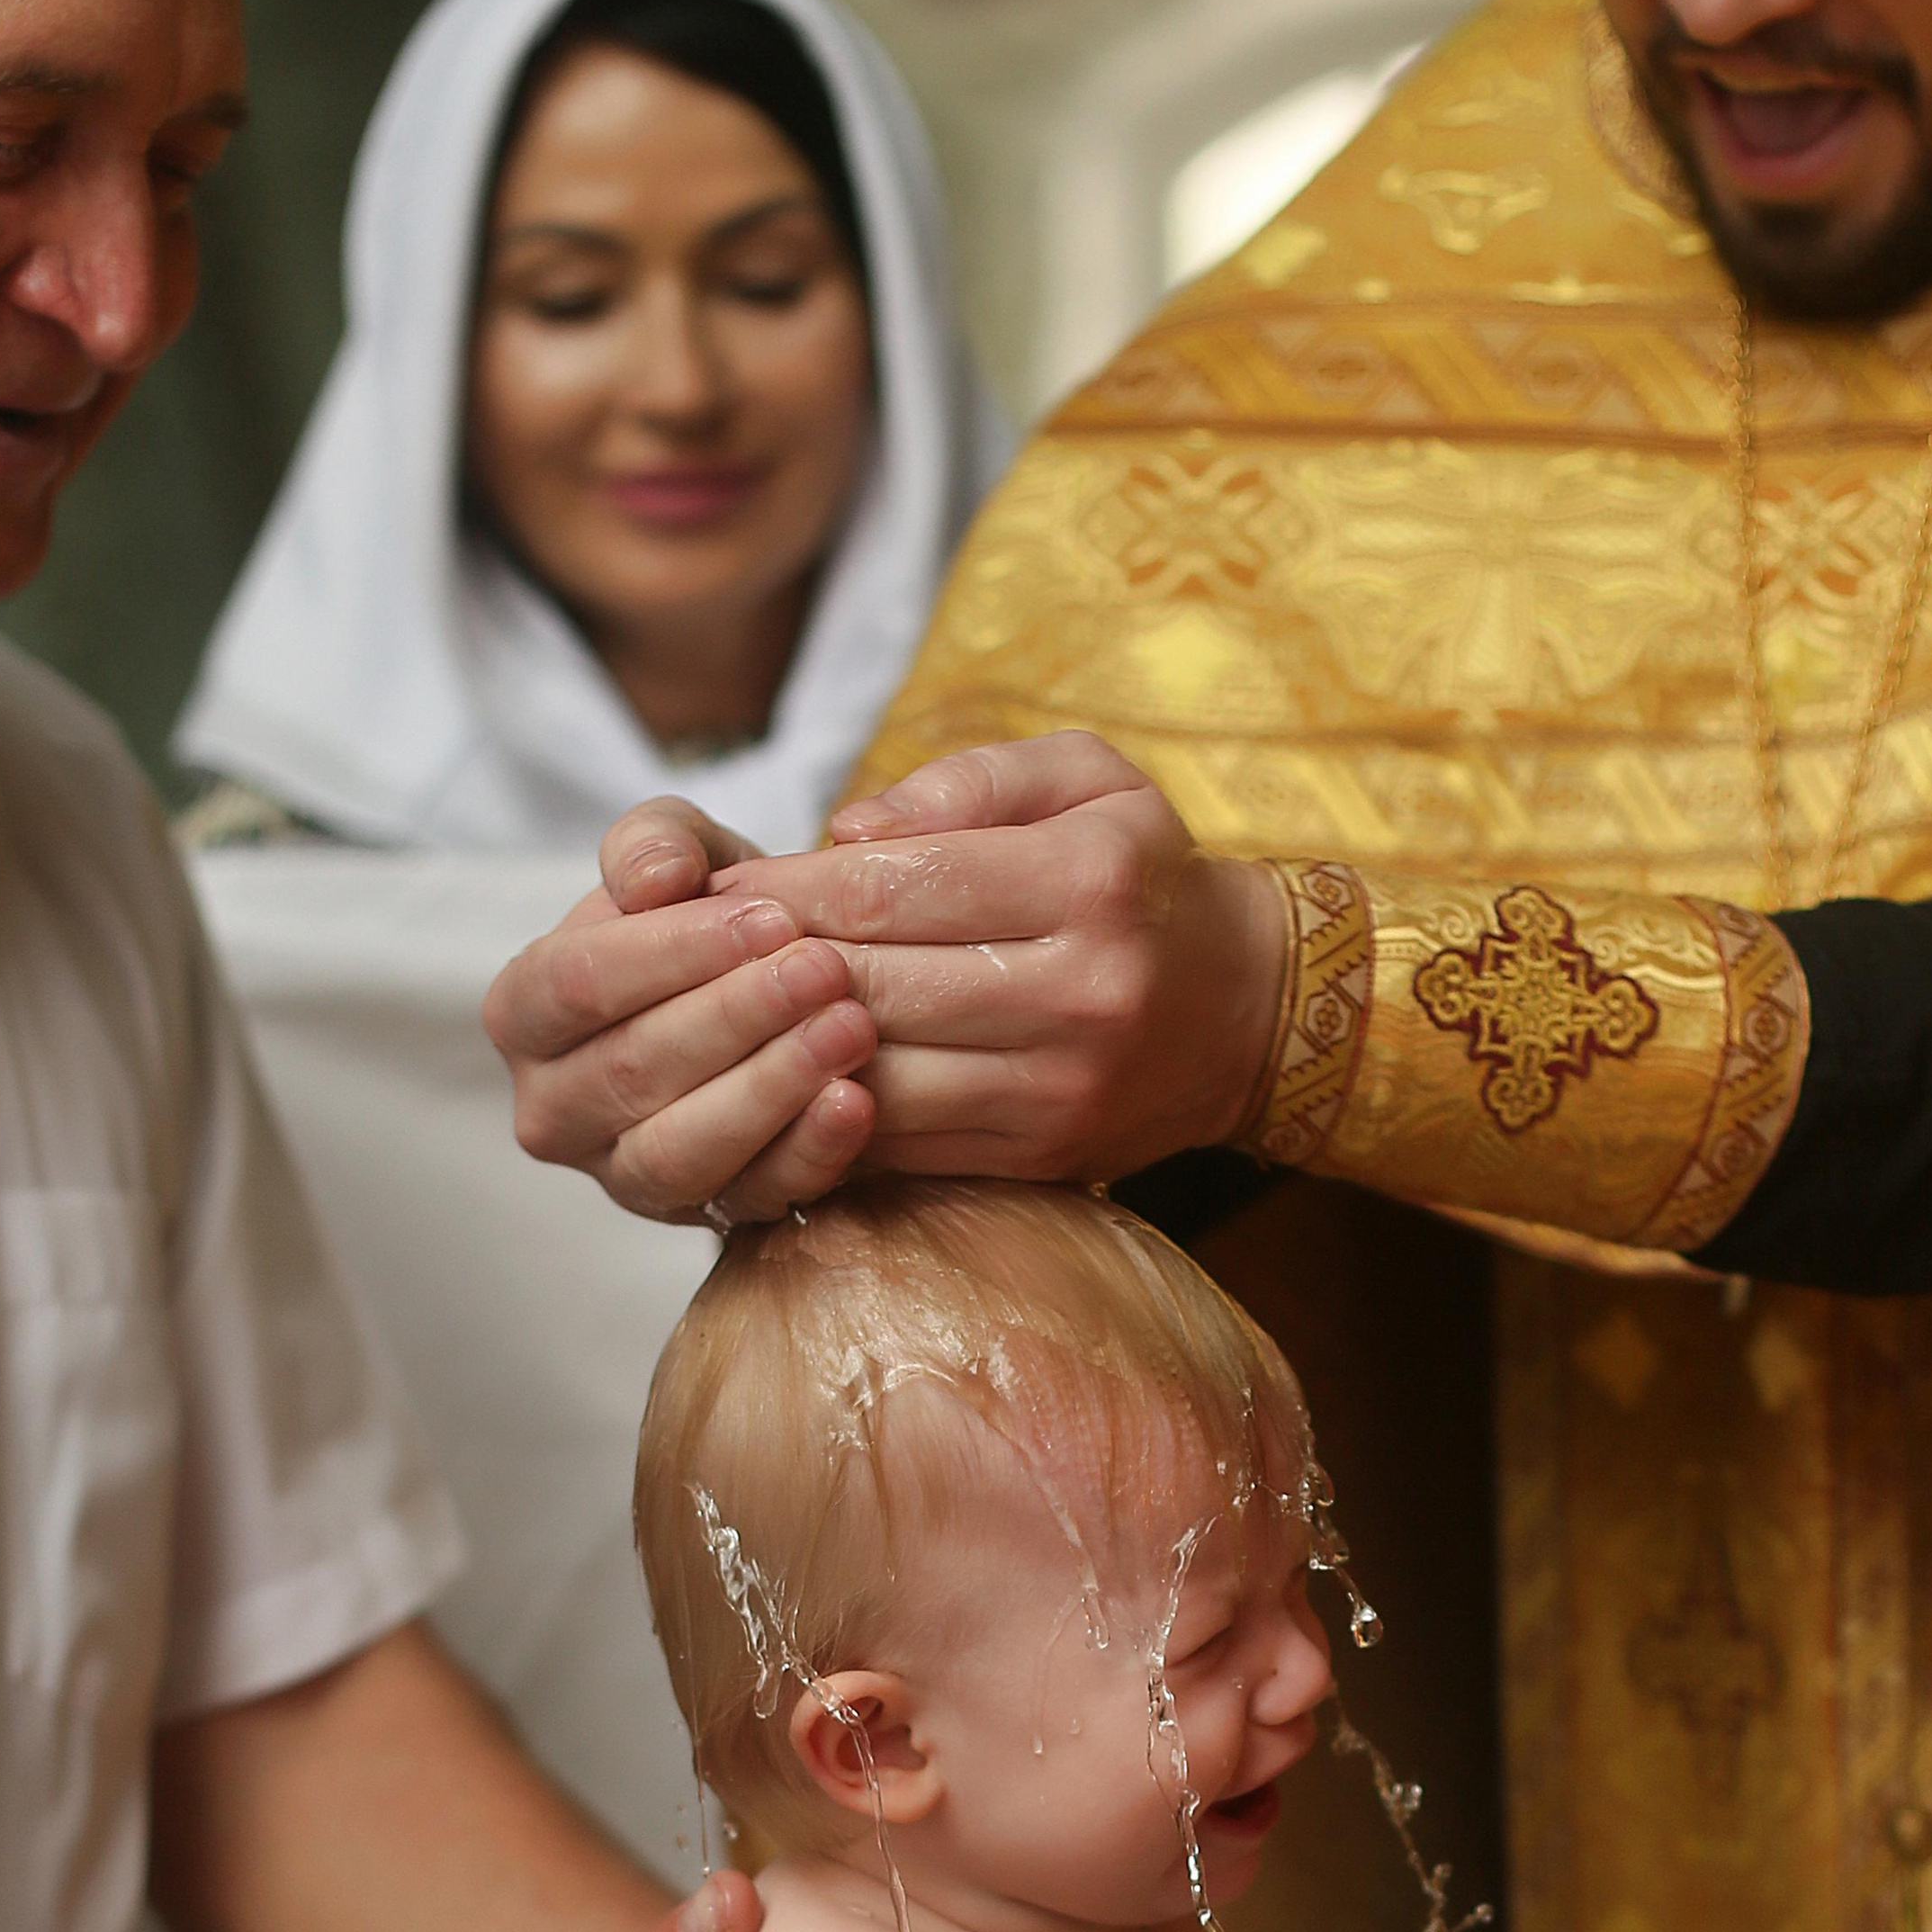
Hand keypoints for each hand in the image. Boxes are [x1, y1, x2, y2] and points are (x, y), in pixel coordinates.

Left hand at [482, 735, 1286, 1222]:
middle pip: (868, 983)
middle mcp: (1079, 990)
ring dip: (777, 1051)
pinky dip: (824, 1113)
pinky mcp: (1041, 1154)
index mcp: (1084, 881)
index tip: (713, 885)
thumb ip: (967, 780)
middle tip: (683, 955)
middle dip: (760, 968)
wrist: (1247, 1010)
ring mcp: (1060, 1085)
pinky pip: (902, 1140)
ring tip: (717, 1021)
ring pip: (872, 1073)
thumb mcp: (1086, 777)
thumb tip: (844, 831)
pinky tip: (775, 1081)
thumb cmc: (1138, 873)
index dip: (781, 888)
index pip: (888, 886)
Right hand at [484, 812, 878, 1223]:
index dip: (672, 952)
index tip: (770, 918)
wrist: (764, 994)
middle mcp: (553, 1109)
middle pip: (632, 1068)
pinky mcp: (698, 1218)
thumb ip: (654, 842)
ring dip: (772, 1088)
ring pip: (679, 1149)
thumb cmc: (707, 920)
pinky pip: (746, 1199)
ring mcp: (621, 1176)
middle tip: (828, 970)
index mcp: (524, 1011)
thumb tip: (653, 879)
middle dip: (738, 1016)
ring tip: (851, 1030)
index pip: (576, 984)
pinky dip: (806, 1154)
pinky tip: (856, 1102)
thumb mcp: (679, 857)